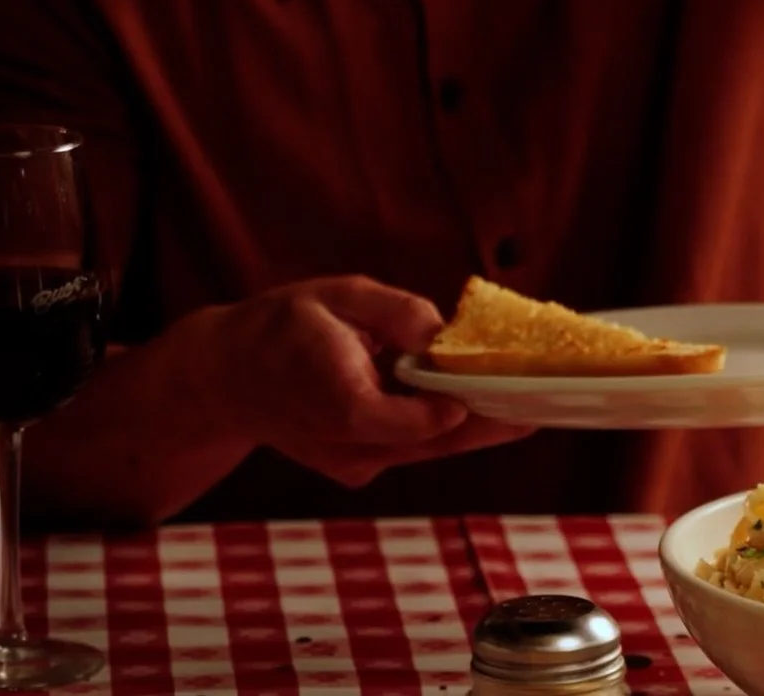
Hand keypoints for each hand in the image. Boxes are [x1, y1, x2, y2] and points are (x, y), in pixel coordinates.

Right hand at [208, 274, 532, 486]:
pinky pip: (409, 449)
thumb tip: (442, 333)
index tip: (502, 383)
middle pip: (437, 444)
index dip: (464, 403)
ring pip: (428, 452)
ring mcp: (351, 463)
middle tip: (540, 414)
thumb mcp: (336, 295)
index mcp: (343, 402)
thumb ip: (393, 312)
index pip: (422, 419)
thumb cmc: (279, 327)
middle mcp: (350, 445)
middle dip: (490, 427)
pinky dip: (439, 430)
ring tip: (524, 413)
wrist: (223, 379)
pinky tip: (472, 407)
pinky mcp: (354, 468)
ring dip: (473, 432)